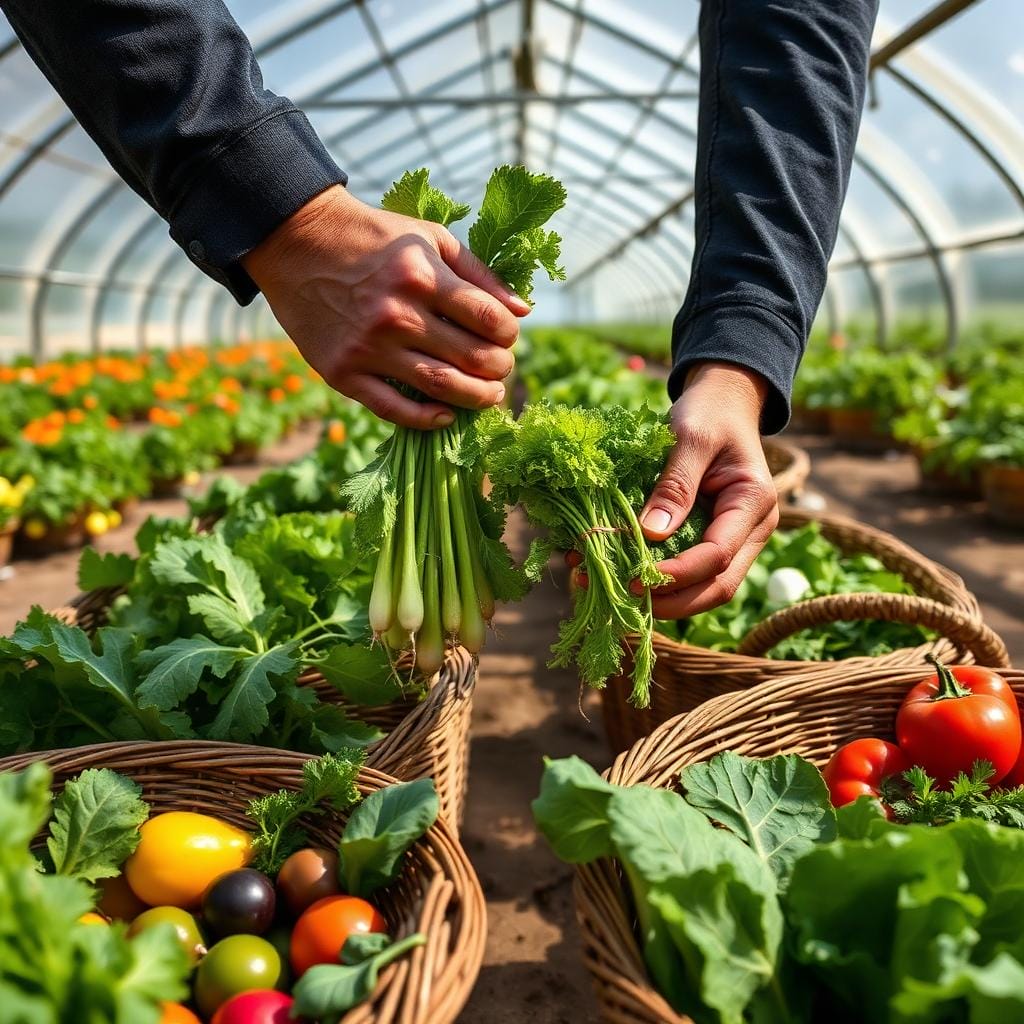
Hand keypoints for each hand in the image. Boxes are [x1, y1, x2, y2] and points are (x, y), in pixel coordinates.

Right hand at [242, 185, 529, 428]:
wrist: (297, 243)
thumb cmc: (373, 238)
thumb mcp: (429, 238)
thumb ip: (478, 274)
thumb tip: (523, 311)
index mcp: (422, 276)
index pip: (489, 320)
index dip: (509, 335)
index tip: (507, 337)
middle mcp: (397, 314)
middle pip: (472, 359)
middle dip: (500, 369)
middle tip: (501, 370)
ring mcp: (369, 347)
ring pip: (441, 388)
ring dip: (476, 398)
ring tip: (488, 395)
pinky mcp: (343, 373)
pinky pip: (394, 410)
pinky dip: (428, 419)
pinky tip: (446, 415)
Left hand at [636, 362, 778, 617]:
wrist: (722, 403)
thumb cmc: (709, 412)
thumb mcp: (690, 437)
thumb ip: (674, 485)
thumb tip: (650, 533)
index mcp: (753, 503)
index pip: (718, 555)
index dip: (678, 573)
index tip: (636, 576)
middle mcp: (751, 530)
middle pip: (717, 587)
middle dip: (671, 601)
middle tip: (621, 596)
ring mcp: (735, 540)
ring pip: (704, 589)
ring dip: (663, 599)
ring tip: (612, 591)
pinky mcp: (712, 541)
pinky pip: (690, 573)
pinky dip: (659, 581)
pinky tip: (619, 575)